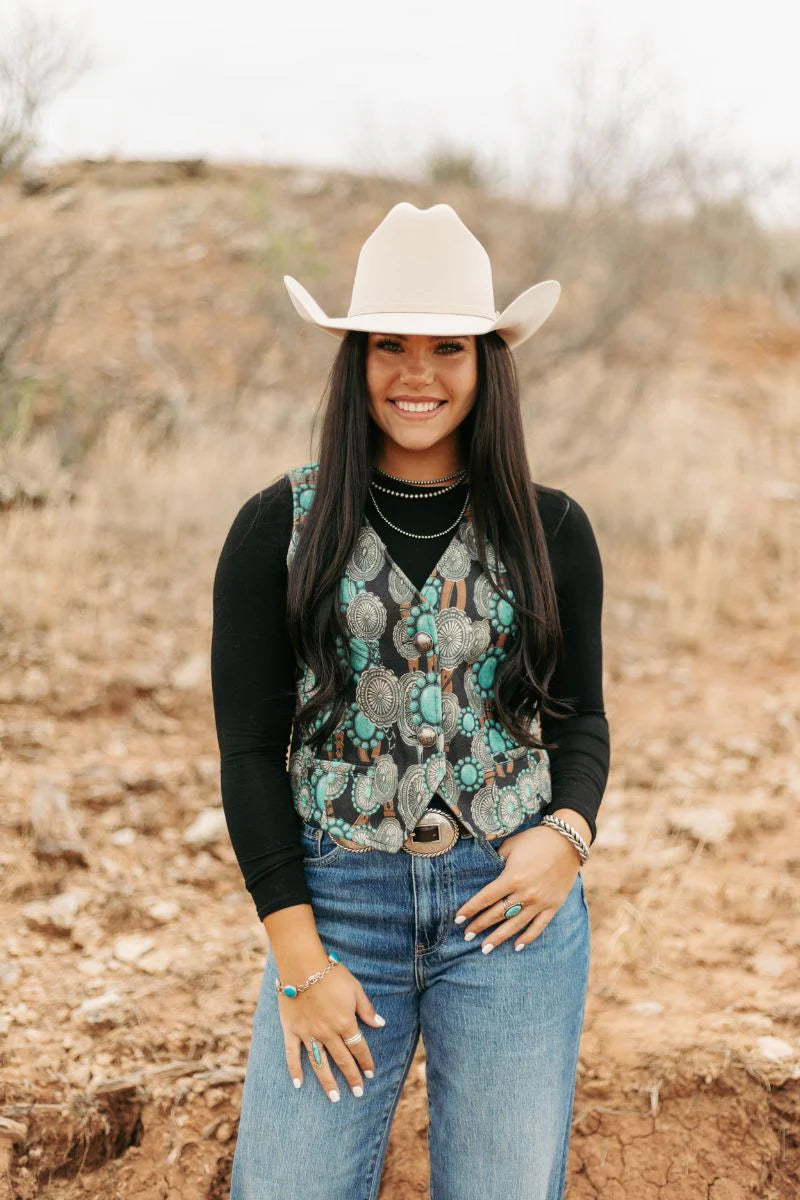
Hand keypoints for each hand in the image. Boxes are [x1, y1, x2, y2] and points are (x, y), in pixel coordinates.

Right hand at [277, 958, 385, 1100]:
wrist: (302, 965)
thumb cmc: (331, 974)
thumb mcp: (355, 989)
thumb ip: (366, 1009)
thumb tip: (380, 1024)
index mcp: (345, 1022)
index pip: (358, 1047)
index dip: (366, 1061)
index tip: (371, 1074)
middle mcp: (328, 1033)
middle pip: (342, 1059)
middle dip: (352, 1077)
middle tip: (358, 1093)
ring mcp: (308, 1034)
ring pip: (320, 1063)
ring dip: (328, 1082)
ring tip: (335, 1098)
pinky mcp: (292, 1031)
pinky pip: (292, 1055)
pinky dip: (294, 1070)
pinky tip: (298, 1084)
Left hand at [455, 826, 581, 952]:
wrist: (568, 841)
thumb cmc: (535, 840)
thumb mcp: (511, 845)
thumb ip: (496, 859)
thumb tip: (483, 868)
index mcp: (512, 878)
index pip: (486, 898)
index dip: (471, 909)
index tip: (458, 919)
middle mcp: (525, 894)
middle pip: (497, 914)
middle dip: (480, 926)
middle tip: (466, 936)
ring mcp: (540, 902)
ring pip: (515, 925)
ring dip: (499, 938)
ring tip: (485, 949)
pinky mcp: (553, 906)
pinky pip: (539, 927)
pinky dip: (528, 938)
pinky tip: (517, 947)